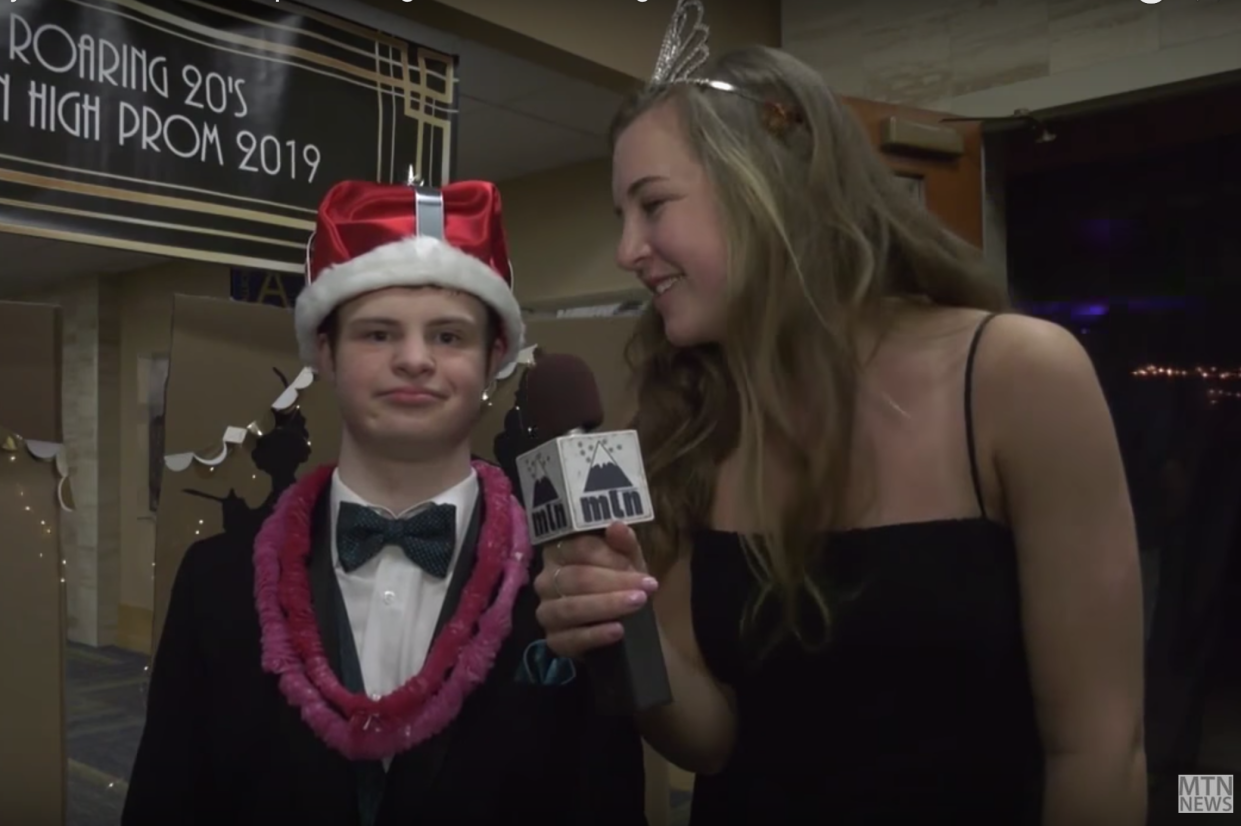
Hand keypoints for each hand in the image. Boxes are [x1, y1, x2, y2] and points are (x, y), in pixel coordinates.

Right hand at [534, 521, 659, 658]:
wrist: (626, 625)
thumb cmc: (621, 583)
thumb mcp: (628, 560)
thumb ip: (624, 543)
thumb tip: (617, 526)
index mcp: (560, 552)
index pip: (580, 548)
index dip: (611, 557)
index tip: (641, 570)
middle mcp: (546, 580)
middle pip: (576, 578)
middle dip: (614, 583)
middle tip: (645, 590)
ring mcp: (546, 612)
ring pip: (571, 607)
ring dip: (606, 605)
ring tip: (636, 605)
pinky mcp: (553, 641)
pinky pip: (570, 638)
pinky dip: (595, 634)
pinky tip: (617, 631)